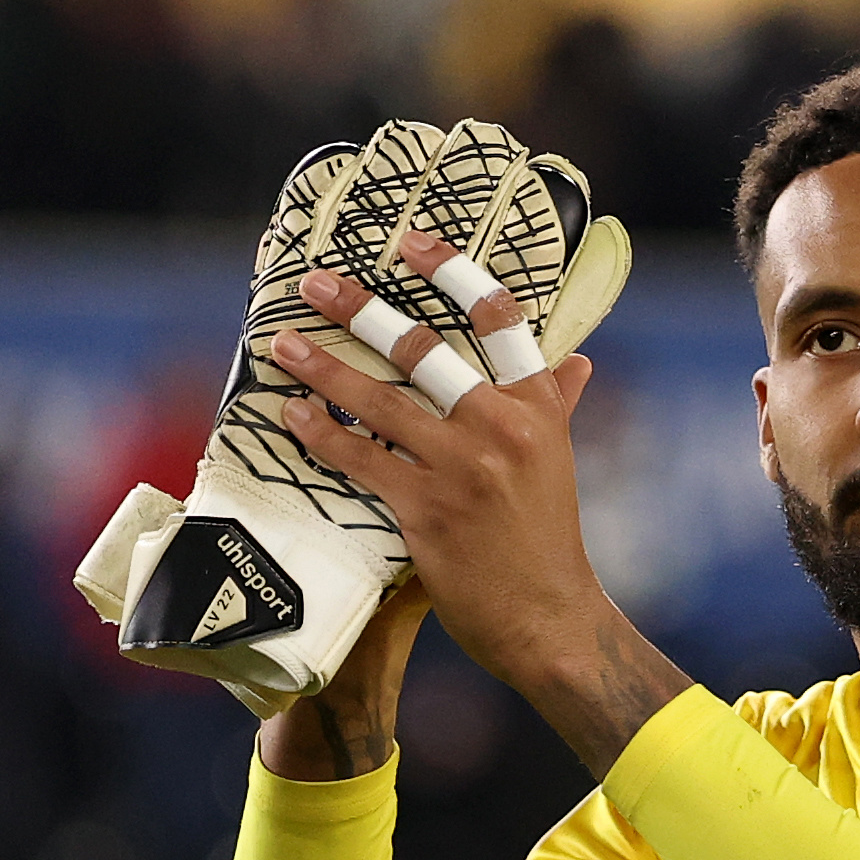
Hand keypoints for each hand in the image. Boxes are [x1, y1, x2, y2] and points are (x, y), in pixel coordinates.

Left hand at [268, 229, 688, 768]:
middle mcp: (502, 429)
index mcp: (537, 408)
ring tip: (282, 343)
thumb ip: (555, 407)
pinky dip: (323, 433)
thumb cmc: (546, 540)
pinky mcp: (427, 510)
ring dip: (324, 368)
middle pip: (424, 350)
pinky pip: (361, 459)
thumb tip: (577, 362)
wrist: (547, 617)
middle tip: (317, 283)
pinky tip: (294, 413)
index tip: (408, 242)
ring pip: (381, 401)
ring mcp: (463, 468)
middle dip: (362, 311)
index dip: (451, 271)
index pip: (499, 320)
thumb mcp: (558, 462)